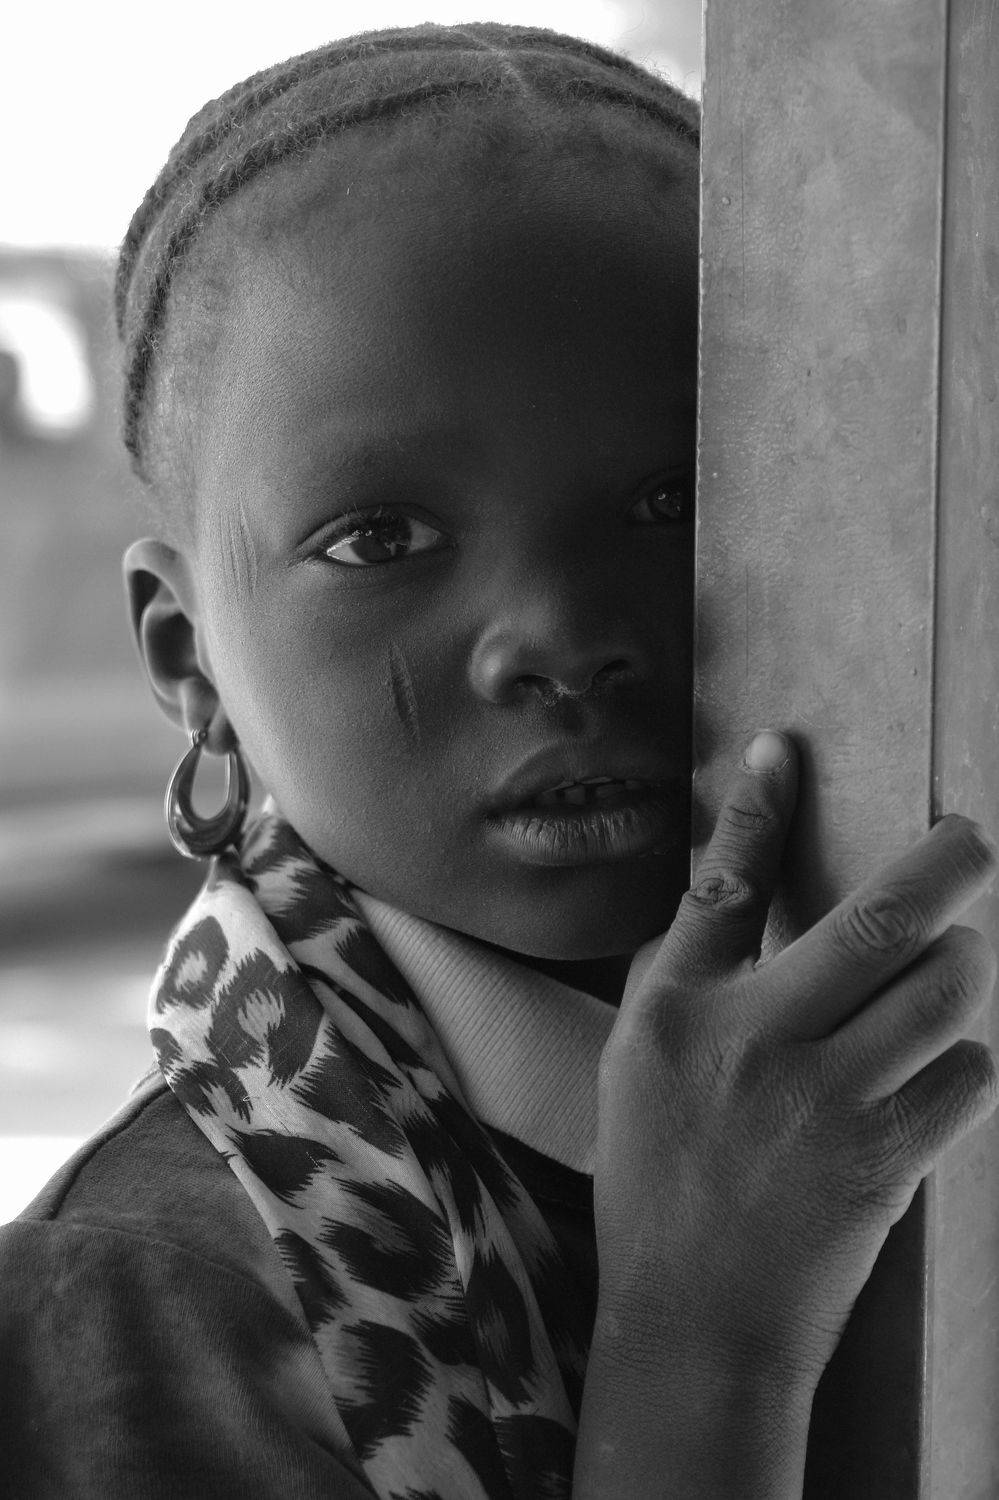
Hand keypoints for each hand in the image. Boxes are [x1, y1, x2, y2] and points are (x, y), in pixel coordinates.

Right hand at [592, 731, 997, 1393]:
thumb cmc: (659, 1180)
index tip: (781, 750)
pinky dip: (966, 1060)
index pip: (721, 884)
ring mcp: (824, 1102)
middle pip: (878, 922)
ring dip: (965, 964)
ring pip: (944, 991)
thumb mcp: (640, 1062)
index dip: (754, 807)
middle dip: (946, 862)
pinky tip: (941, 1065)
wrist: (695, 1318)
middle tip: (969, 838)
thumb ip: (691, 973)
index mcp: (676, 1012)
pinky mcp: (885, 1160)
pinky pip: (968, 1076)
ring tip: (955, 963)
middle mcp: (750, 1043)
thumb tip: (737, 888)